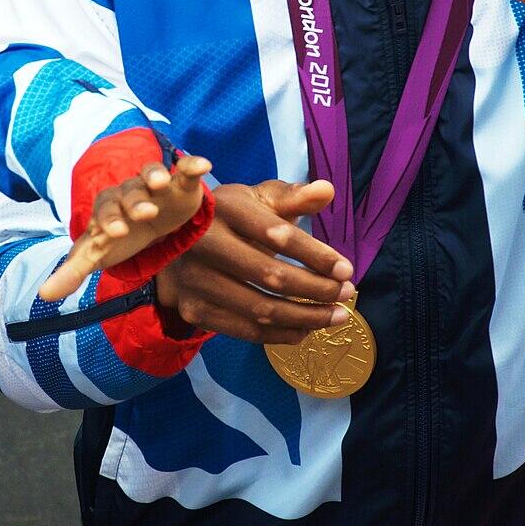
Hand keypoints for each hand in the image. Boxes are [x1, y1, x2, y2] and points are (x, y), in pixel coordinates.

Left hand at [39, 154, 211, 301]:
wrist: (151, 221)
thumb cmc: (122, 236)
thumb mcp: (99, 253)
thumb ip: (74, 270)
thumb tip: (44, 296)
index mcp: (108, 208)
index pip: (104, 211)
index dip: (109, 220)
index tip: (115, 233)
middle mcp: (130, 191)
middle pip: (129, 192)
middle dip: (135, 202)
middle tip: (145, 213)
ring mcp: (156, 185)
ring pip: (152, 173)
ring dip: (155, 175)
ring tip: (163, 182)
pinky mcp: (181, 183)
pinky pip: (185, 169)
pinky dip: (192, 165)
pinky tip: (202, 166)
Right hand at [154, 179, 354, 344]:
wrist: (176, 242)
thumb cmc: (233, 216)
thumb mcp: (259, 198)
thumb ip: (294, 197)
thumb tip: (328, 190)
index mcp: (226, 209)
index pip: (277, 234)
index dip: (315, 254)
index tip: (347, 269)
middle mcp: (205, 244)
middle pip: (270, 275)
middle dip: (316, 289)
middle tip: (348, 293)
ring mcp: (196, 280)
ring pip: (259, 309)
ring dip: (305, 317)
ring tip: (337, 315)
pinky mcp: (194, 309)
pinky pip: (244, 330)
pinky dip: (280, 335)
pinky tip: (307, 330)